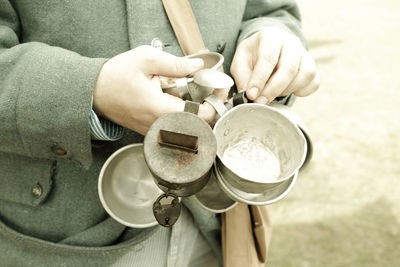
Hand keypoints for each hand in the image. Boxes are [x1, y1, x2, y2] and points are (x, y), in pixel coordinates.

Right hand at [93, 45, 216, 133]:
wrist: (93, 92)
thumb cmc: (115, 76)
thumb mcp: (146, 60)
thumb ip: (175, 64)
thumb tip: (198, 68)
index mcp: (160, 110)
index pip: (200, 116)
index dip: (215, 104)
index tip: (219, 90)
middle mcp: (159, 125)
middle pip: (196, 123)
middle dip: (207, 104)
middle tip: (209, 87)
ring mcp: (155, 130)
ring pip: (185, 125)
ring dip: (193, 108)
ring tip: (191, 90)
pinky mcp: (151, 130)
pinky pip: (173, 124)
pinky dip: (180, 112)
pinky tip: (174, 97)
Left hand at [230, 26, 319, 103]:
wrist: (266, 51)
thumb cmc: (252, 57)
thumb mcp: (240, 63)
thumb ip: (242, 78)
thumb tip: (247, 96)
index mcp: (271, 36)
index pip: (268, 57)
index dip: (259, 79)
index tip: (251, 95)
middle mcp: (291, 42)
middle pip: (289, 68)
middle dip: (273, 89)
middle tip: (260, 101)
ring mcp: (304, 54)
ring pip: (305, 75)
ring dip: (287, 90)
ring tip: (271, 93)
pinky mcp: (311, 67)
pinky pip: (313, 83)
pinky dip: (300, 92)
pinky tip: (285, 91)